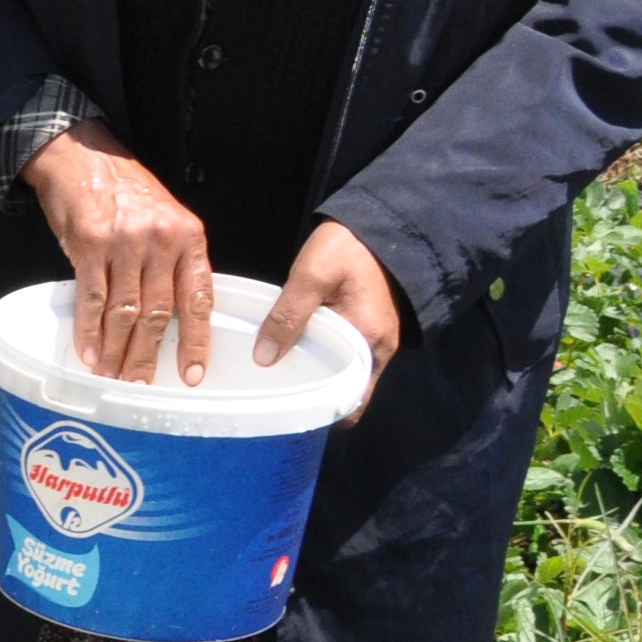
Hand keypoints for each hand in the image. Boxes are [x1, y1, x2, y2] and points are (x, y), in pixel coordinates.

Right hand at [21, 119, 213, 386]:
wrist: (83, 156)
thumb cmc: (124, 190)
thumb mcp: (164, 218)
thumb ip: (172, 261)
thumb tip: (170, 315)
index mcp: (188, 236)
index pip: (198, 298)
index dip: (196, 340)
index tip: (192, 374)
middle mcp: (160, 240)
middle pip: (159, 312)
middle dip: (148, 355)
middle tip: (140, 385)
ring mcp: (124, 243)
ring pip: (125, 311)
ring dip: (117, 350)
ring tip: (113, 376)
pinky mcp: (89, 244)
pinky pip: (91, 298)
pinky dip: (89, 331)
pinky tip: (88, 353)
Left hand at [253, 217, 403, 419]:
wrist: (375, 227)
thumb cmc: (346, 248)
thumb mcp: (311, 276)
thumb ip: (288, 315)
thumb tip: (264, 359)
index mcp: (368, 339)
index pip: (351, 397)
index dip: (324, 411)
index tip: (291, 414)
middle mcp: (377, 347)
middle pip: (345, 388)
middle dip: (315, 398)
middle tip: (273, 399)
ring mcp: (374, 338)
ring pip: (342, 372)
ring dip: (316, 378)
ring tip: (277, 380)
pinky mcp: (365, 327)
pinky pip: (343, 355)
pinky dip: (322, 360)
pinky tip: (292, 354)